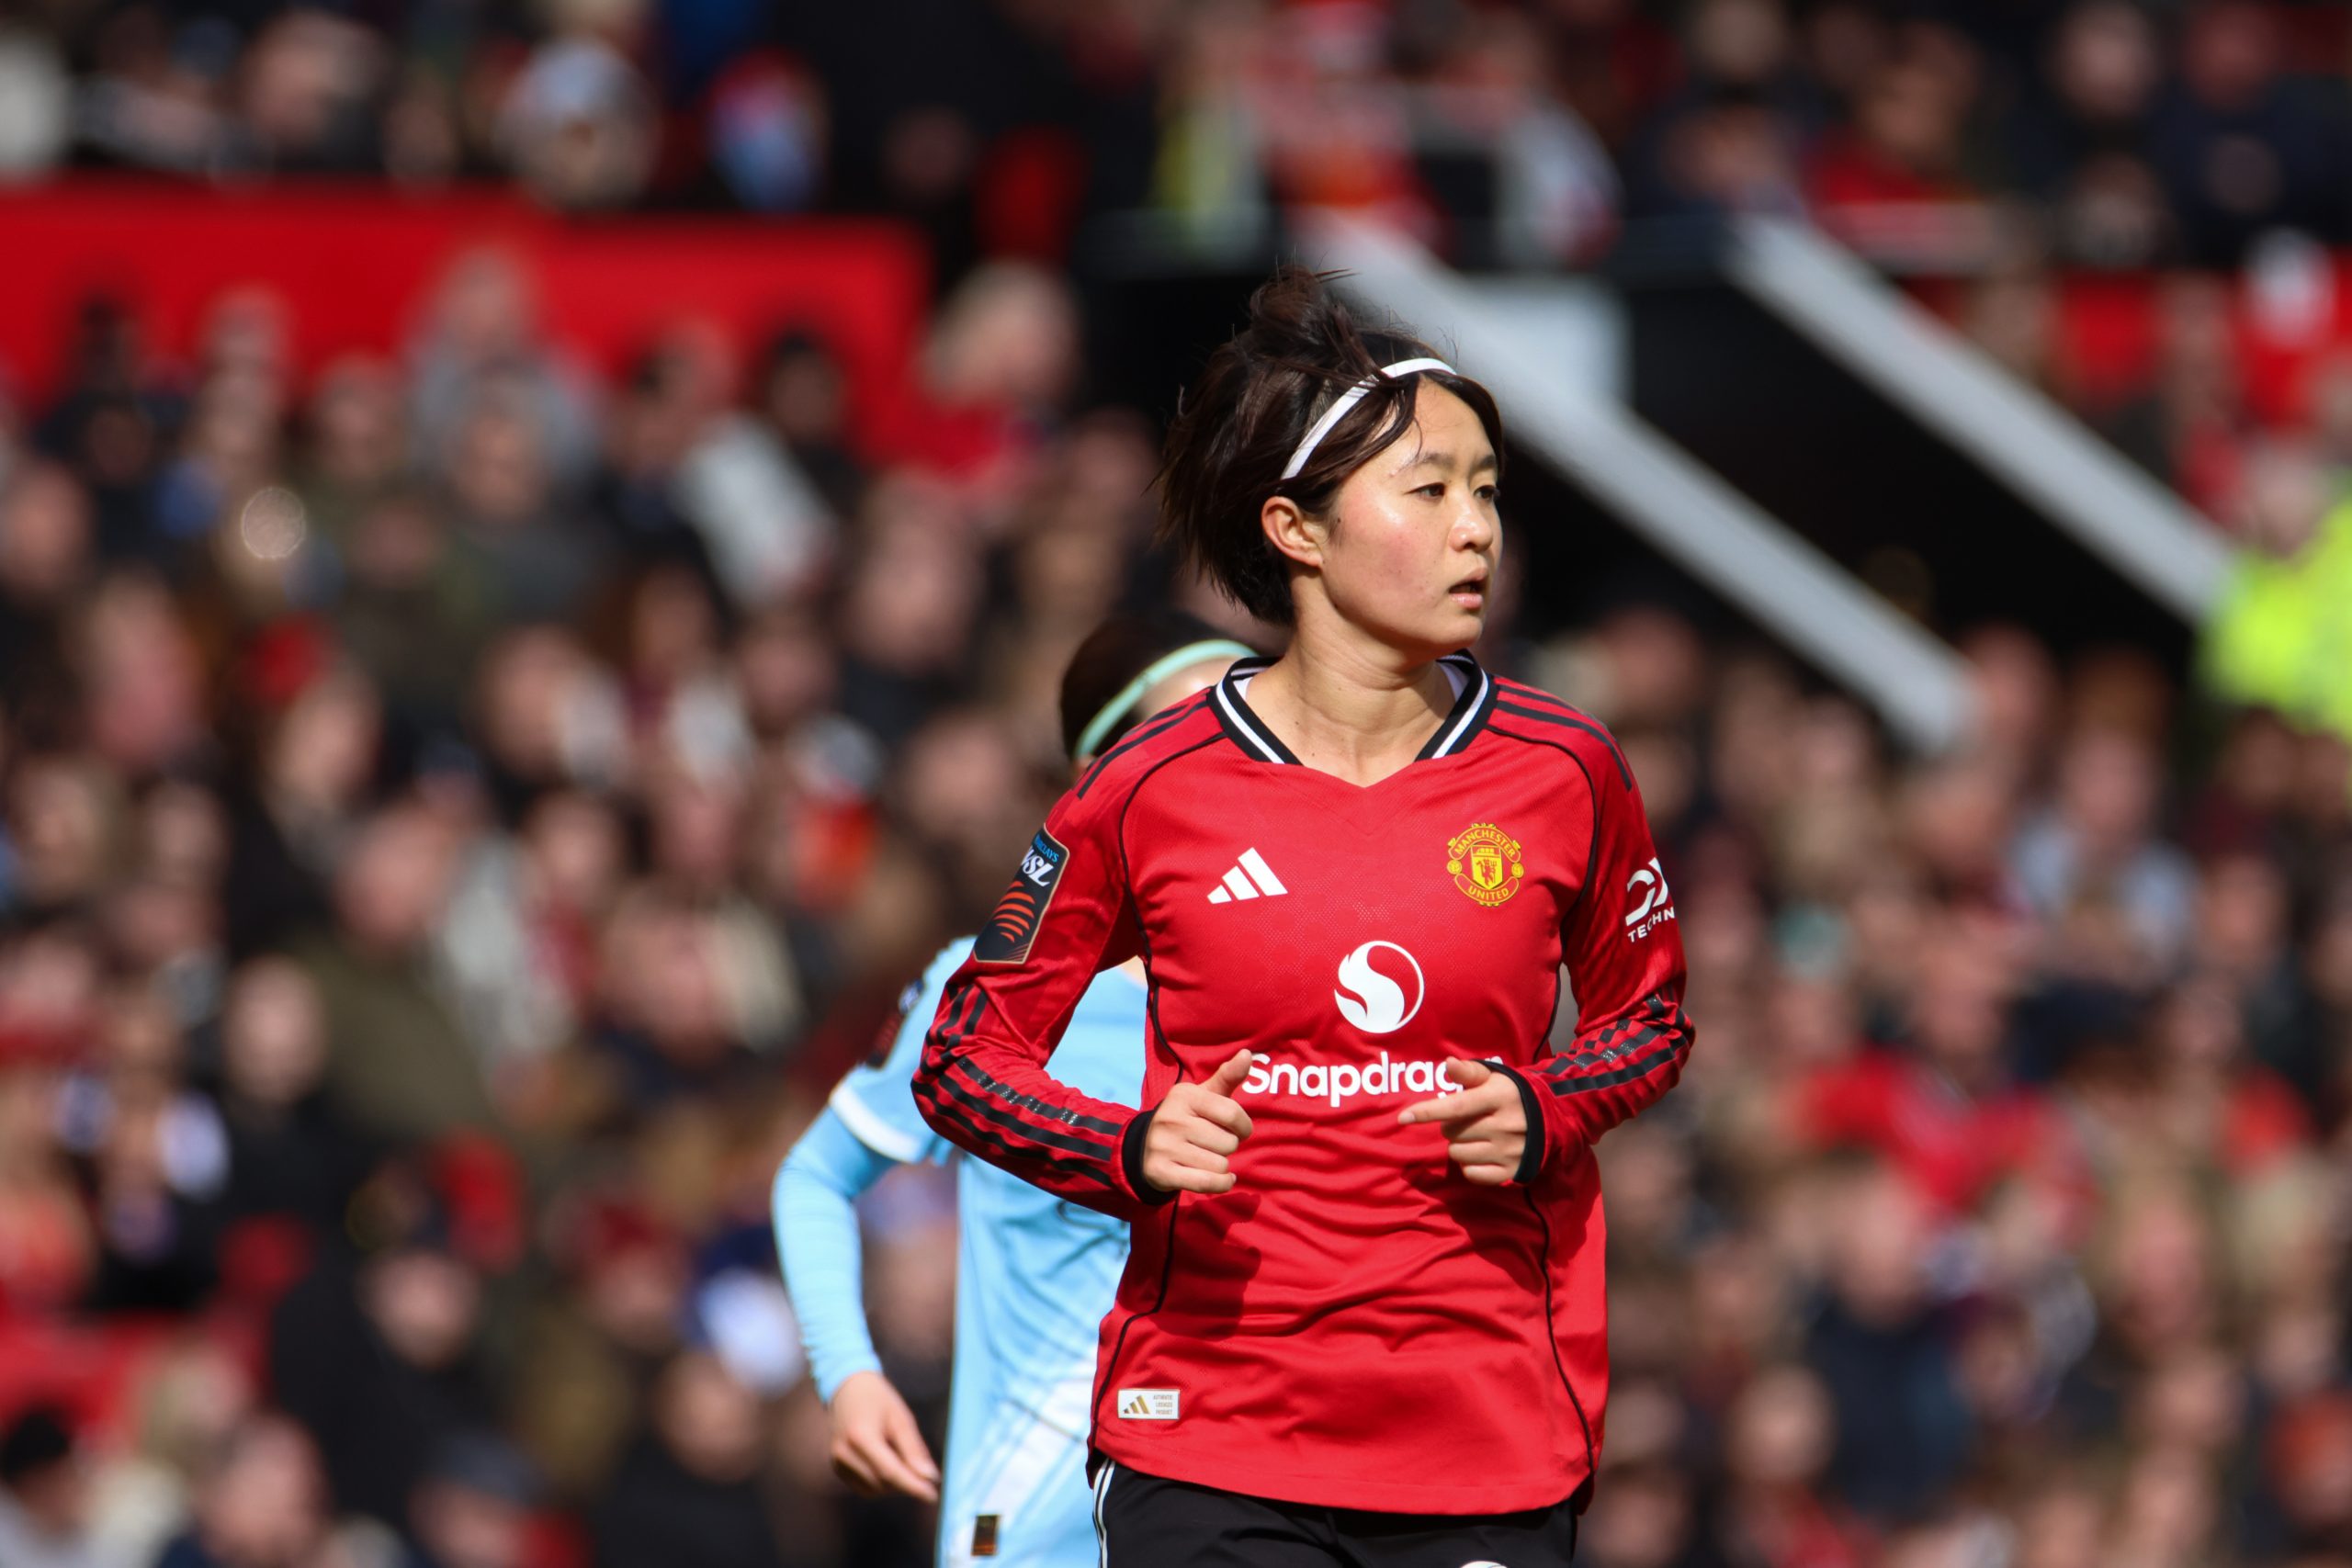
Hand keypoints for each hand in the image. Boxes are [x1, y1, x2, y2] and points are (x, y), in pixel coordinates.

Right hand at [827, 1370, 940, 1500]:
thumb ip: (914, 1450)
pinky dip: (881, 1483)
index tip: (933, 1496)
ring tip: (902, 1459)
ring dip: (894, 1485)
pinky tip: (888, 1463)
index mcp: (860, 1436)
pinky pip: (864, 1488)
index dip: (913, 1486)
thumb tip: (930, 1478)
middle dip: (906, 1483)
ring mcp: (837, 1463)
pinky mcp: (837, 1469)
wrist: (847, 1389)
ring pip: (874, 1490)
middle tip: (924, 1472)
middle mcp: (844, 1453)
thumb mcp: (901, 1418)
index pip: (890, 1472)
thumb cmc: (878, 1399)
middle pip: (882, 1483)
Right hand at [1142, 1048, 1255, 1195]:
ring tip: (1207, 1157)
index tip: (1238, 1129)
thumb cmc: (1186, 1118)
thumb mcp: (1203, 1095)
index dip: (1244, 1126)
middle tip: (1213, 1144)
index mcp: (1184, 1096)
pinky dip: (1221, 1184)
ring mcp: (1164, 1147)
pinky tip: (1222, 1178)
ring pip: (1219, 1165)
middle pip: (1228, 1143)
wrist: (1144, 1147)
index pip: (1232, 1114)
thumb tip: (1248, 1054)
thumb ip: (1227, 1076)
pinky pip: (1207, 1183)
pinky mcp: (1161, 1172)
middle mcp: (1171, 1120)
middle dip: (1227, 1146)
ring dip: (1221, 1165)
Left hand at [1397, 1058, 1526, 1185]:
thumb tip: (1448, 1063)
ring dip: (1459, 1145)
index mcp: (1498, 1097)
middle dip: (1451, 1126)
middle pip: (1451, 1132)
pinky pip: (1472, 1174)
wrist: (1551, 1120)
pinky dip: (1470, 1166)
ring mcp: (1509, 1151)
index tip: (1403, 1117)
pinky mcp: (1512, 1172)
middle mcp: (1505, 1125)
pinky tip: (1481, 1153)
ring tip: (1476, 1136)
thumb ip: (1469, 1072)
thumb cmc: (1511, 1095)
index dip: (1427, 1112)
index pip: (1456, 1107)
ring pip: (1458, 1154)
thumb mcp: (1494, 1078)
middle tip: (1468, 1119)